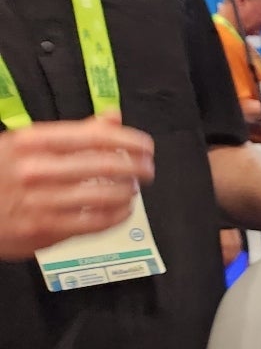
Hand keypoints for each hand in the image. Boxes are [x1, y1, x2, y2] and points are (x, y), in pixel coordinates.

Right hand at [0, 112, 155, 260]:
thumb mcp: (24, 145)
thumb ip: (72, 133)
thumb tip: (111, 117)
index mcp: (31, 142)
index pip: (93, 136)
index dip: (128, 140)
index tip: (145, 145)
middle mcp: (36, 170)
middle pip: (105, 165)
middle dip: (136, 167)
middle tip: (147, 168)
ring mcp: (41, 202)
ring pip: (104, 196)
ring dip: (128, 192)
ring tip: (133, 188)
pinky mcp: (45, 230)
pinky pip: (95, 223)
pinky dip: (117, 215)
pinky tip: (123, 210)